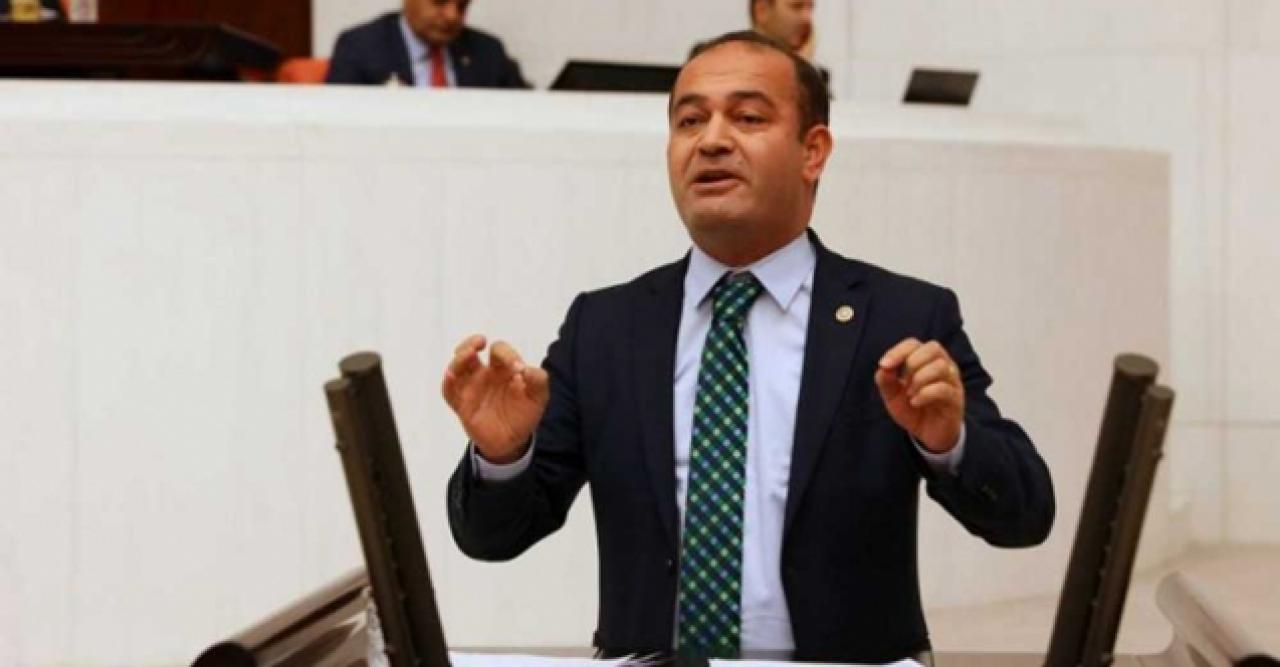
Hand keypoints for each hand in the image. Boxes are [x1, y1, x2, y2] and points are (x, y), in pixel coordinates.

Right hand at [441, 335, 549, 463]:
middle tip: (480, 342)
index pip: (499, 351)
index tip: (517, 368)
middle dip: (472, 342)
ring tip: (467, 355)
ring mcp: (471, 388)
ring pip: (457, 367)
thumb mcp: (538, 397)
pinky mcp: (461, 404)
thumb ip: (538, 380)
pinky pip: (449, 391)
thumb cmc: (523, 414)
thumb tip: (527, 369)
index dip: (506, 354)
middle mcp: (483, 374)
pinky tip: (451, 376)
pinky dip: (448, 382)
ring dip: (459, 359)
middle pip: (471, 350)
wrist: (512, 442)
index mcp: (502, 368)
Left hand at [874, 338, 964, 453]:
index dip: (898, 351)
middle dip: (912, 362)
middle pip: (933, 348)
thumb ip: (885, 380)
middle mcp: (943, 366)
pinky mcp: (956, 399)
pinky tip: (915, 402)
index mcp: (926, 361)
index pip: (914, 344)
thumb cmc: (913, 409)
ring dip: (919, 379)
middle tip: (904, 382)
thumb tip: (883, 366)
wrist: (928, 435)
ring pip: (940, 366)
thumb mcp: (892, 396)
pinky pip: (943, 388)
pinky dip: (925, 394)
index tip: (884, 365)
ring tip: (910, 395)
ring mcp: (952, 382)